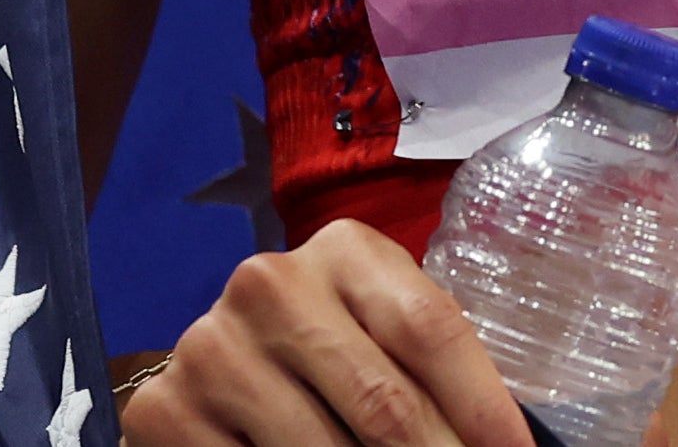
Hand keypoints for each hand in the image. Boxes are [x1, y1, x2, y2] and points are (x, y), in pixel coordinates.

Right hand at [123, 220, 531, 446]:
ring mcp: (213, 348)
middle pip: (384, 404)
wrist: (221, 361)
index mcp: (344, 250)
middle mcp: (270, 284)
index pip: (430, 331)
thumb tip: (512, 443)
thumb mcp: (381, 331)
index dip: (484, 408)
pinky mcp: (166, 410)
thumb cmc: (332, 345)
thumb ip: (431, 368)